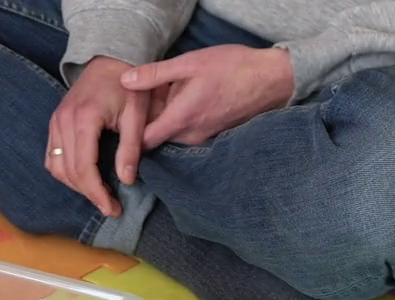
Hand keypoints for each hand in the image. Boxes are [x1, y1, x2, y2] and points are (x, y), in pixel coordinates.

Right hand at [46, 57, 148, 215]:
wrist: (110, 61)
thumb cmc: (128, 87)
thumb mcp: (137, 115)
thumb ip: (130, 148)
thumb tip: (126, 180)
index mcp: (85, 118)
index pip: (84, 167)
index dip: (96, 193)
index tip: (112, 208)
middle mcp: (64, 121)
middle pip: (69, 171)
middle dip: (89, 193)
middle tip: (110, 206)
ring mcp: (55, 121)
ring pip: (56, 167)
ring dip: (75, 185)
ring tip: (98, 193)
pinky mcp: (54, 123)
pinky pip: (52, 156)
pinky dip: (64, 172)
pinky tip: (83, 178)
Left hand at [122, 45, 292, 148]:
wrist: (271, 80)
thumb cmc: (232, 68)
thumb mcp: (190, 63)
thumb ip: (155, 74)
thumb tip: (124, 80)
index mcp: (180, 119)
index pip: (142, 141)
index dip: (128, 132)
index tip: (123, 117)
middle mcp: (190, 137)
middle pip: (155, 137)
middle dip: (147, 122)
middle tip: (144, 99)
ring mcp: (202, 139)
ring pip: (171, 134)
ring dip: (165, 119)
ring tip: (166, 95)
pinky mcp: (211, 136)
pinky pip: (187, 132)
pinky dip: (181, 120)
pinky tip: (186, 98)